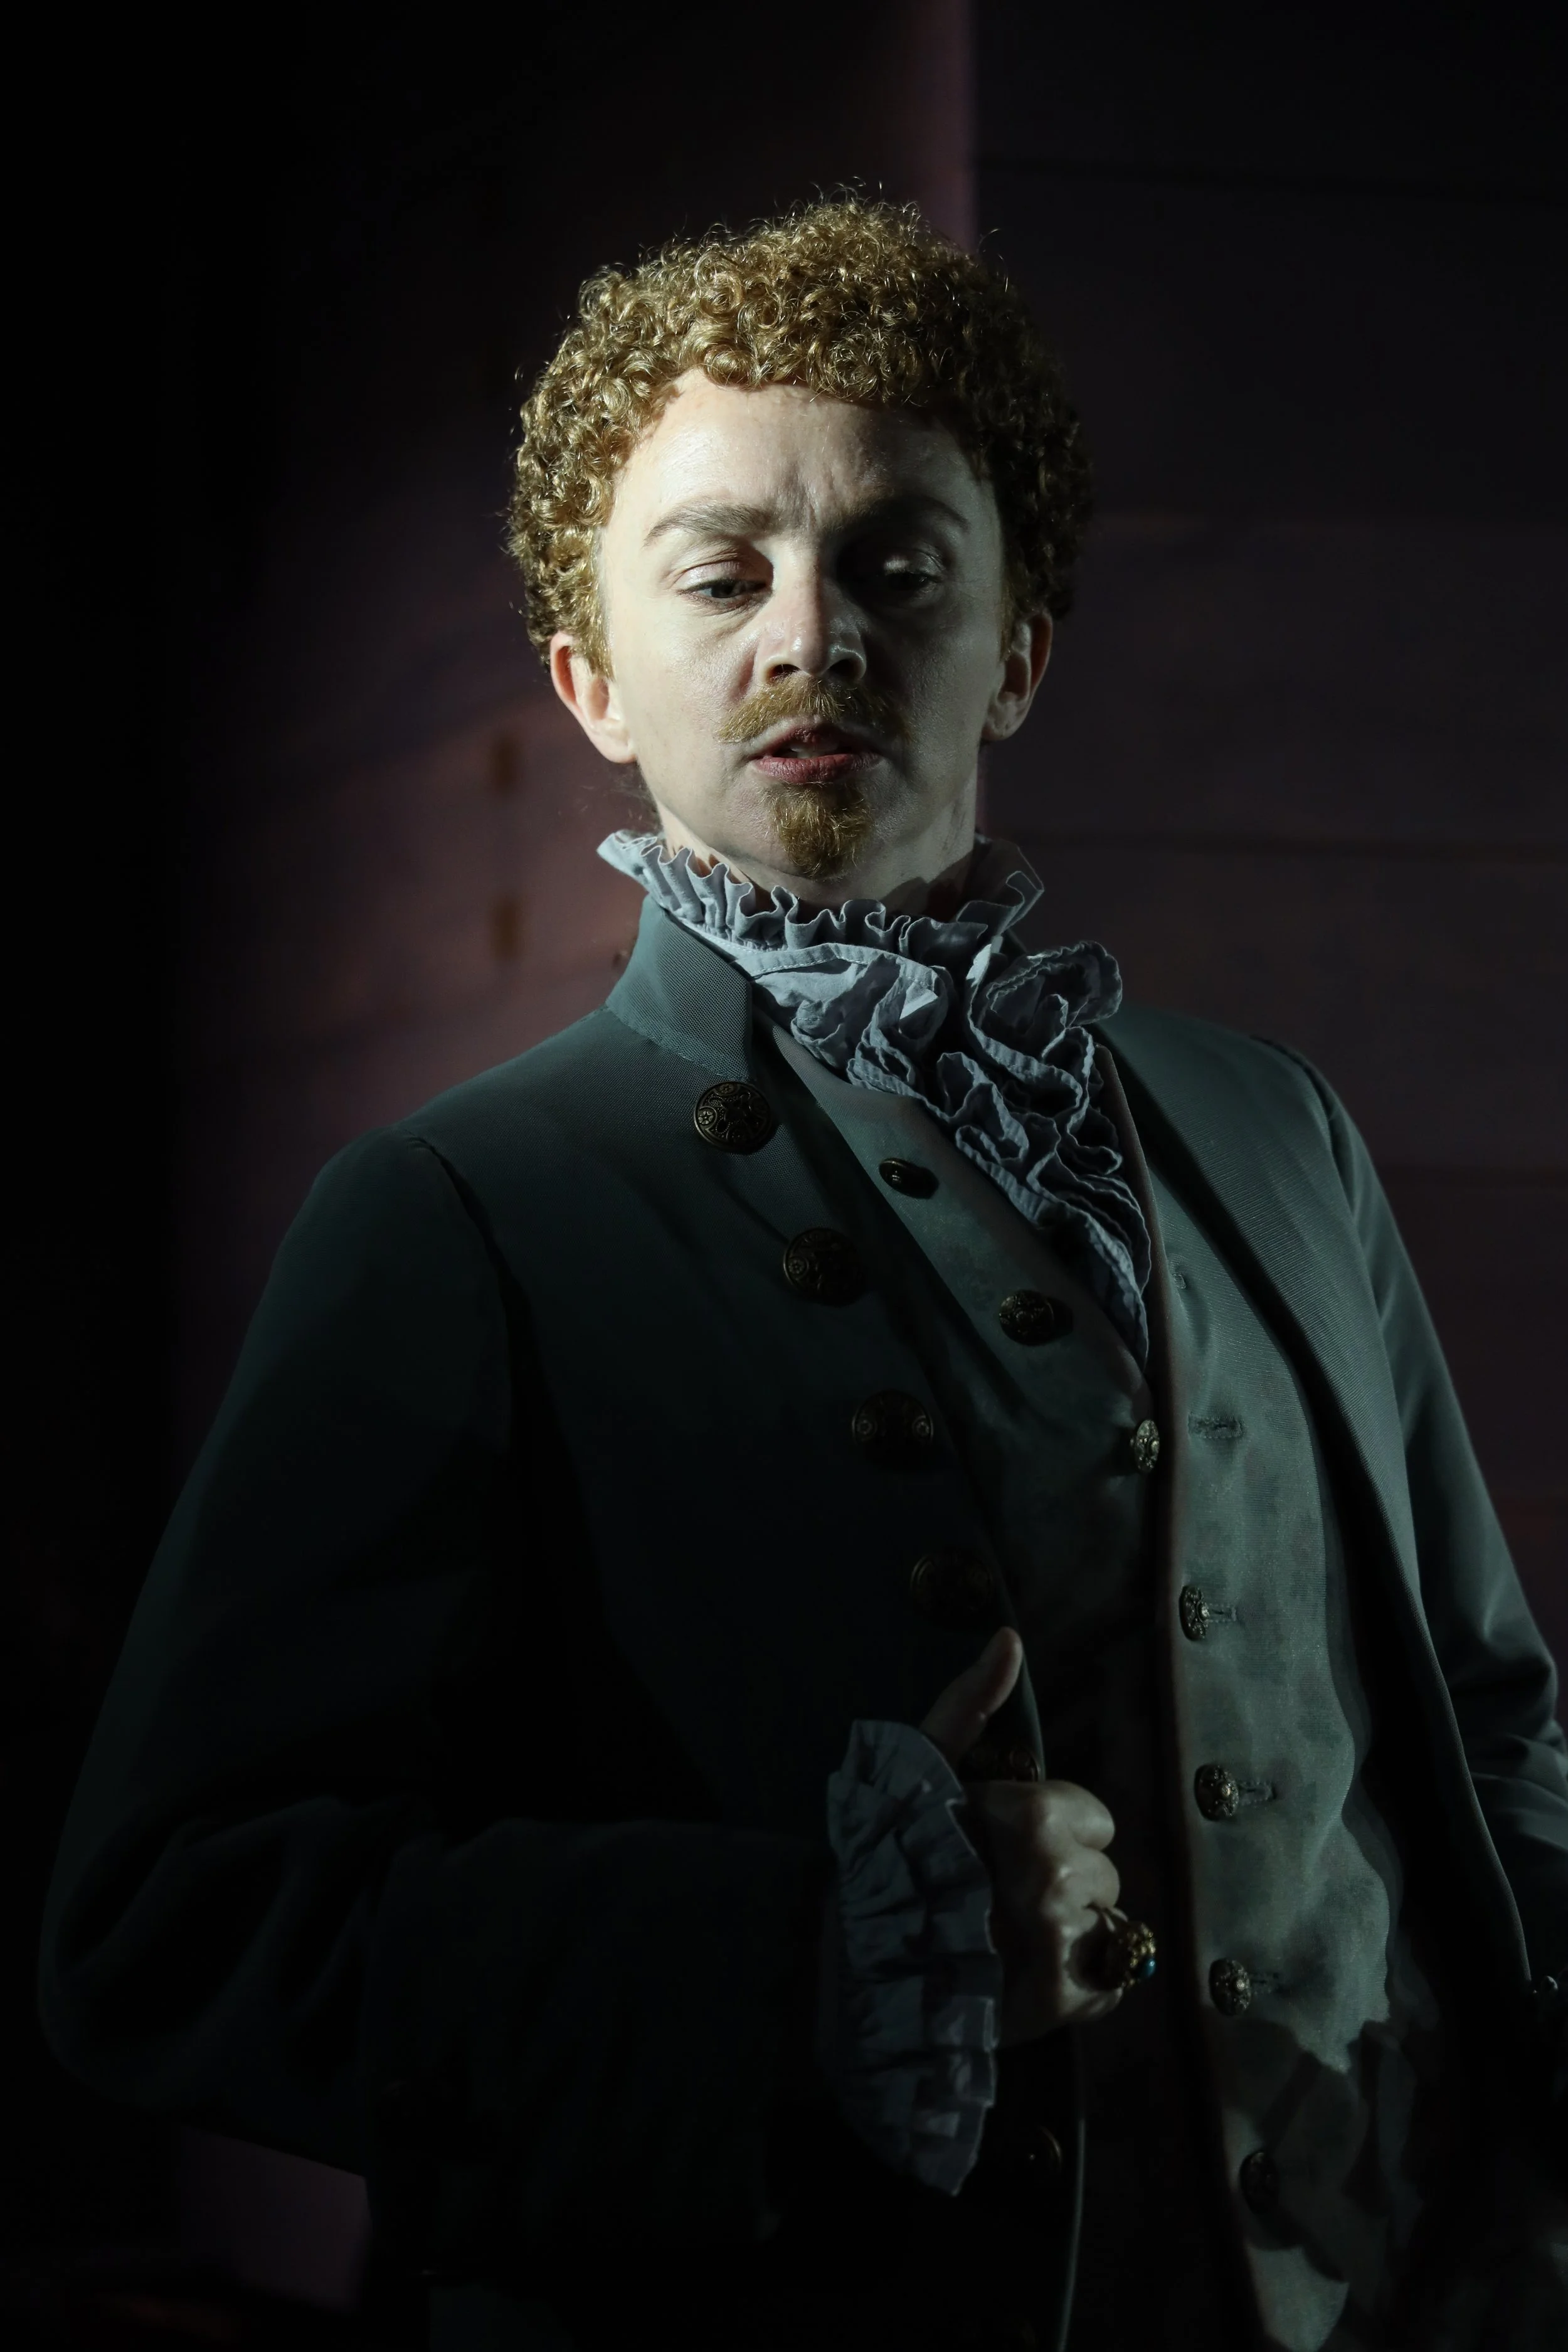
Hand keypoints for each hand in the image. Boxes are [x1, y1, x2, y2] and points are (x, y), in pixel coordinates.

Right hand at [921, 1628, 1123, 2043]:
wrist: (859, 1960)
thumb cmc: (893, 1854)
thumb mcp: (926, 1765)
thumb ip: (972, 1702)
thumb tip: (1009, 1640)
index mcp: (1032, 1814)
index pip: (1094, 1821)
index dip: (1056, 1832)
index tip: (1010, 1849)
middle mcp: (1054, 1876)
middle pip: (1103, 1876)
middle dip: (1064, 1883)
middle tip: (1006, 1897)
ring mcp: (1061, 1941)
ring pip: (1109, 1927)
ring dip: (1073, 1934)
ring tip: (1016, 1939)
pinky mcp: (1063, 2001)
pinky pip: (1112, 1985)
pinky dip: (1083, 1984)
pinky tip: (1034, 1975)